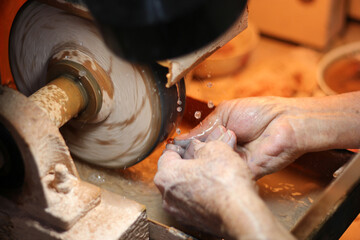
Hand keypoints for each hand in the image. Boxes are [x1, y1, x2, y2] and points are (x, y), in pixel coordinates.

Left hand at [155, 126, 293, 238]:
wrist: (239, 213)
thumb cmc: (225, 182)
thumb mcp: (216, 149)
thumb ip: (203, 146)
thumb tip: (201, 147)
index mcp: (166, 174)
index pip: (167, 154)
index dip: (181, 148)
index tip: (191, 146)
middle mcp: (167, 195)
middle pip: (174, 173)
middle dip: (188, 165)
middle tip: (205, 159)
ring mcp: (178, 211)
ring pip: (183, 190)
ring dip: (194, 182)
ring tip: (213, 175)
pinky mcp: (192, 222)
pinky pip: (192, 204)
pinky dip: (201, 197)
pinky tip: (216, 191)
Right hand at [176, 93, 359, 178]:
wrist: (284, 122)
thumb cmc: (259, 112)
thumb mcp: (225, 113)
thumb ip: (204, 127)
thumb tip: (183, 138)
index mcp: (220, 136)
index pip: (197, 145)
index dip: (183, 148)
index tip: (169, 151)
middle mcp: (224, 151)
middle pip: (201, 159)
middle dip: (187, 159)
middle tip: (171, 159)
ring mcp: (233, 163)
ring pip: (210, 168)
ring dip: (198, 164)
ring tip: (184, 161)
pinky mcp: (241, 174)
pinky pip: (223, 175)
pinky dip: (212, 170)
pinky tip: (201, 166)